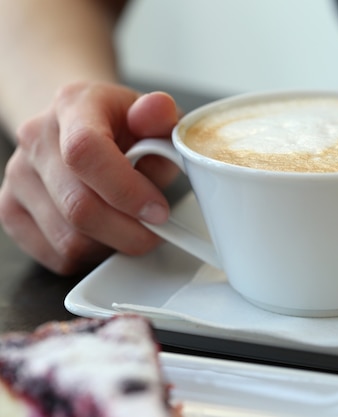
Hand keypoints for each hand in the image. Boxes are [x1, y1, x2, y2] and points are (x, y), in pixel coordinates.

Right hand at [0, 82, 179, 274]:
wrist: (78, 127)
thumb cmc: (122, 126)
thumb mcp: (151, 116)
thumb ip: (160, 116)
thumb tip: (159, 108)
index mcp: (73, 106)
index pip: (85, 152)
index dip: (126, 191)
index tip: (158, 210)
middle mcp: (36, 139)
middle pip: (79, 207)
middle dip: (130, 230)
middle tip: (157, 227)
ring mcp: (18, 176)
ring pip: (70, 239)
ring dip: (113, 243)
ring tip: (132, 225)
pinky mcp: (10, 210)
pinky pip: (58, 255)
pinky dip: (92, 255)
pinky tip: (107, 233)